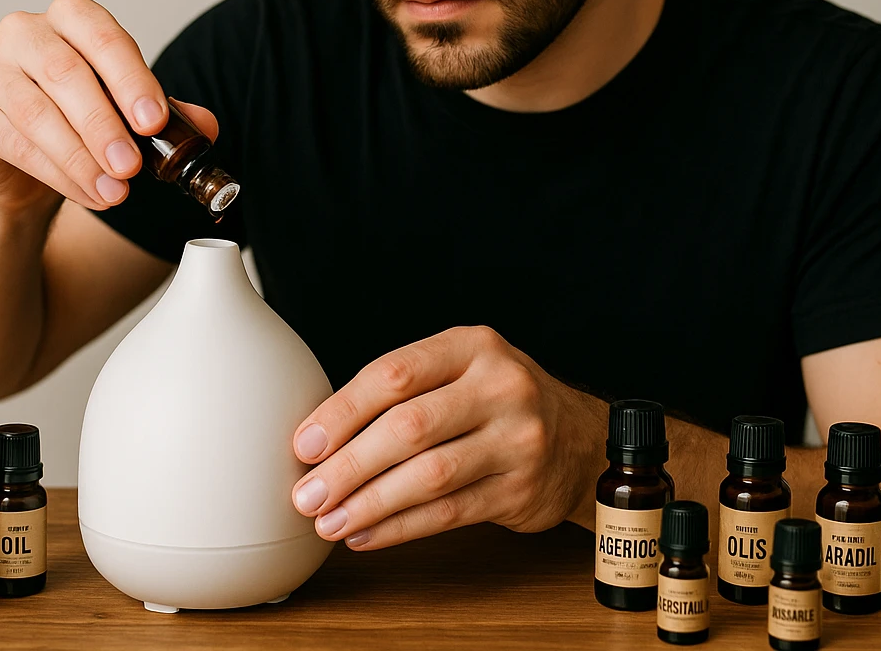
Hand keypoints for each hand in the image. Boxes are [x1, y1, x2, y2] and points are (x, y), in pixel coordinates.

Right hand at [0, 0, 217, 214]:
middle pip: (65, 73)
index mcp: (70, 19)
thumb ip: (168, 116)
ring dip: (81, 157)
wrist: (25, 164)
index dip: (131, 78)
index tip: (154, 122)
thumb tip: (205, 128)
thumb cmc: (80, 120)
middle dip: (105, 125)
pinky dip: (57, 173)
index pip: (101, 34)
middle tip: (132, 166)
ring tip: (115, 190)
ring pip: (36, 112)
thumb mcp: (129, 114)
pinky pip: (14, 143)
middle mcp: (25, 34)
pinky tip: (87, 192)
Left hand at [289, 325, 605, 550]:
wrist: (576, 438)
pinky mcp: (520, 488)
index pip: (394, 374)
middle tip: (307, 495)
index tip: (304, 445)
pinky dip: (400, 527)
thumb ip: (400, 392)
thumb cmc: (493, 401)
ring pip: (428, 476)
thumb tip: (316, 440)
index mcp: (471, 347)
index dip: (342, 412)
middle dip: (348, 466)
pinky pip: (449, 513)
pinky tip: (366, 534)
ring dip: (369, 504)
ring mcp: (517, 439)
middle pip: (409, 427)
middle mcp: (500, 386)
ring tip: (329, 521)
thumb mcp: (457, 370)